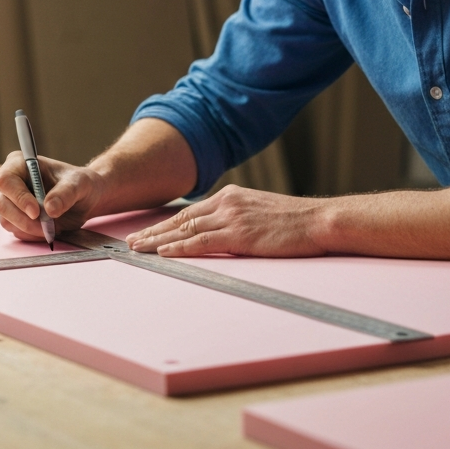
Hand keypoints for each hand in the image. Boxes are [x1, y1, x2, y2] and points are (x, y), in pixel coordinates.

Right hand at [0, 151, 106, 241]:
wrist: (86, 200)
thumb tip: (49, 209)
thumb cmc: (80, 184)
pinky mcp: (16, 219)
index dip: (18, 197)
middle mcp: (11, 182)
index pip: (5, 180)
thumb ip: (65, 193)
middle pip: (1, 204)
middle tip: (47, 225)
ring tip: (53, 225)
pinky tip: (49, 228)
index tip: (37, 211)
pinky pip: (16, 232)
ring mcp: (11, 202)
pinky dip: (33, 235)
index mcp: (20, 164)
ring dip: (30, 229)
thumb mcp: (79, 184)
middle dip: (24, 219)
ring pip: (7, 221)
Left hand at [125, 185, 329, 256]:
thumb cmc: (295, 221)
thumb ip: (238, 216)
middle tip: (131, 241)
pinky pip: (201, 242)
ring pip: (184, 230)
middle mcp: (227, 203)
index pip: (190, 212)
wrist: (318, 220)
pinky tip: (163, 252)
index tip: (149, 232)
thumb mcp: (260, 211)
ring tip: (137, 249)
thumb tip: (222, 231)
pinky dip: (178, 248)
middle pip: (180, 219)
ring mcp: (232, 218)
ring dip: (157, 241)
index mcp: (231, 196)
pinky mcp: (239, 235)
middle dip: (153, 231)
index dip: (166, 223)